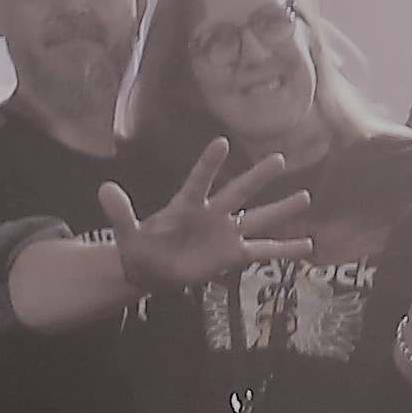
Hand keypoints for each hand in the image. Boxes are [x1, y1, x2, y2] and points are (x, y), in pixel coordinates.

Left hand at [103, 138, 315, 290]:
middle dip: (258, 177)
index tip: (221, 143)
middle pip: (238, 192)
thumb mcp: (127, 233)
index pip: (199, 180)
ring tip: (305, 197)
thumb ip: (120, 212)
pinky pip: (263, 251)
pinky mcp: (233, 255)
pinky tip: (307, 246)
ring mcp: (226, 234)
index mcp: (186, 205)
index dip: (209, 164)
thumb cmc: (140, 248)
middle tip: (279, 158)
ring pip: (258, 219)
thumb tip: (104, 188)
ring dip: (281, 210)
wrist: (150, 269)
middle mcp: (212, 214)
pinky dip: (285, 249)